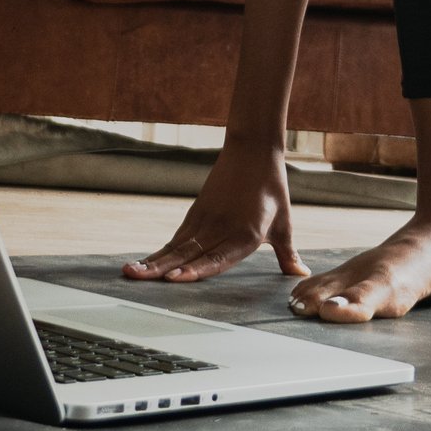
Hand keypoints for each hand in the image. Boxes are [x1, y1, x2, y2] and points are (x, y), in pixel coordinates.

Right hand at [122, 140, 307, 282]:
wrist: (253, 151)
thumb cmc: (271, 190)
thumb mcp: (283, 224)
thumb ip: (288, 254)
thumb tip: (300, 276)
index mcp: (246, 234)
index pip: (217, 257)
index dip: (196, 269)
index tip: (175, 278)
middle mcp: (222, 228)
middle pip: (188, 253)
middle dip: (161, 268)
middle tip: (137, 279)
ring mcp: (206, 219)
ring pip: (176, 246)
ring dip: (153, 260)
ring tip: (130, 272)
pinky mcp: (197, 212)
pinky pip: (177, 237)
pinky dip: (161, 251)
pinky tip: (146, 263)